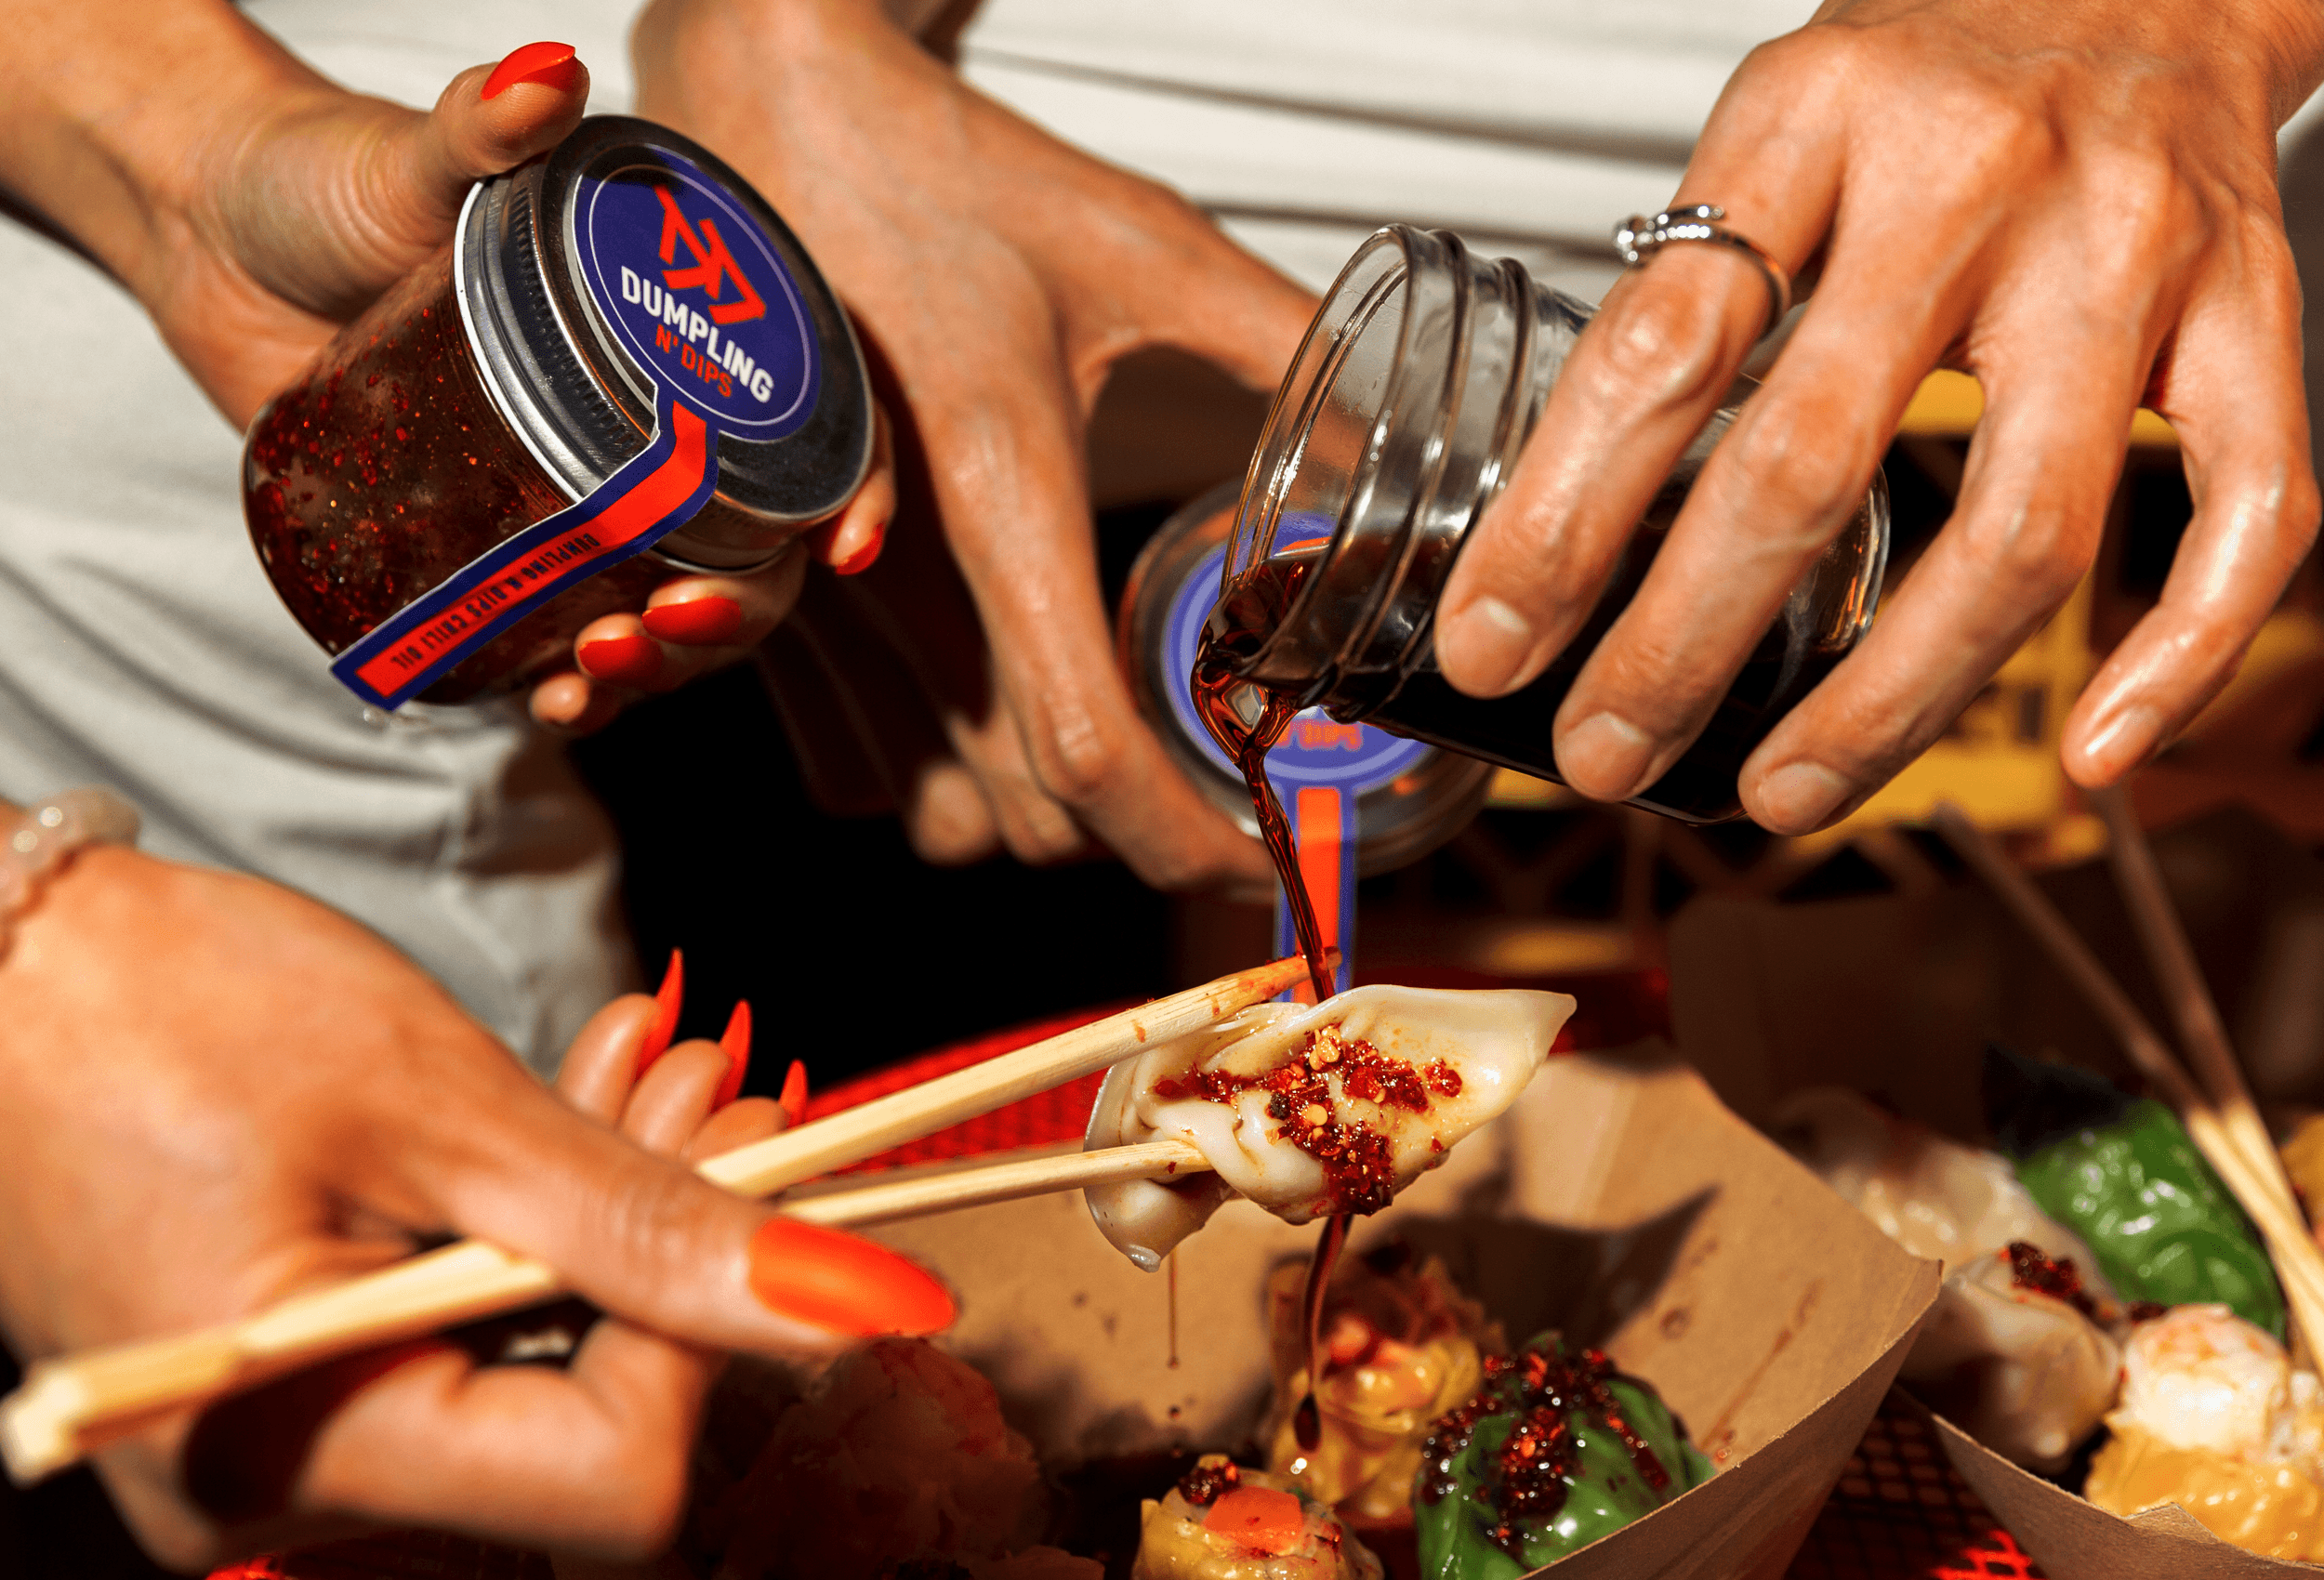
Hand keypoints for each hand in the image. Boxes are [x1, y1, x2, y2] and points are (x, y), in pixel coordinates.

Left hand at [0, 5, 887, 727]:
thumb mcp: (420, 159)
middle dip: (741, 609)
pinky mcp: (502, 551)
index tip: (843, 548)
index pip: (810, 418)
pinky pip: (569, 642)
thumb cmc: (330, 179)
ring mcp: (580, 498)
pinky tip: (558, 702)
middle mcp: (650, 424)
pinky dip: (580, 689)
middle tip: (672, 621)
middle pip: (753, 546)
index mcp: (673, 332)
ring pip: (673, 610)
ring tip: (597, 669)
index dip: (851, 488)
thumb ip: (486, 125)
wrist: (213, 235)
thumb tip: (546, 75)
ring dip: (664, 665)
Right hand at [0, 843, 946, 1567]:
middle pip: (579, 1432)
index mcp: (297, 1448)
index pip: (608, 1479)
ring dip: (615, 1222)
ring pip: (535, 1372)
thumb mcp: (435, 1105)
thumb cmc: (166, 1010)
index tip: (761, 1177)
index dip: (711, 1337)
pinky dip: (536, 1228)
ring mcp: (282, 1447)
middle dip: (675, 1257)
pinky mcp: (288, 1386)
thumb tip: (842, 1297)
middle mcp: (280, 1493)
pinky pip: (462, 1337)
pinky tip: (579, 1103)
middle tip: (721, 1084)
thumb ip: (640, 1220)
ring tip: (658, 1062)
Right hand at [633, 0, 1314, 889]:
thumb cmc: (945, 172)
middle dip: (1139, 821)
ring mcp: (809, 596)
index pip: (1090, 744)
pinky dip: (932, 780)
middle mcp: (887, 567)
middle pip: (1026, 808)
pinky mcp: (755, 598)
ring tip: (1108, 737)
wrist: (761, 119)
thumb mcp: (1143, 247)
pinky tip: (991, 710)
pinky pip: (849, 774)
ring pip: (937, 814)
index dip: (1192, 842)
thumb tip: (1395, 449)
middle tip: (1216, 772)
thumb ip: (1284, 349)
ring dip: (1037, 812)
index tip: (1270, 862)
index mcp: (997, 483)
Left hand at [1430, 0, 2323, 832]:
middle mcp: (1975, 182)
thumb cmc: (1938, 65)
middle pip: (1809, 465)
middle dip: (1683, 646)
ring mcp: (2129, 256)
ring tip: (1780, 792)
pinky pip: (2254, 513)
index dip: (1560, 521)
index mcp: (1819, 119)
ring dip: (1887, 702)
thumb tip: (1553, 515)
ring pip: (2018, 534)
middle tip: (1603, 747)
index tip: (1493, 638)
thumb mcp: (1775, 121)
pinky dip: (2176, 657)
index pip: (1662, 349)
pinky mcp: (2254, 315)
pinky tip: (2095, 757)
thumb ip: (1688, 290)